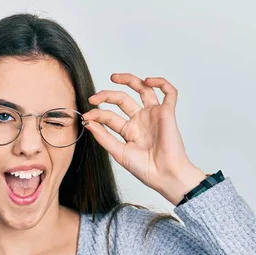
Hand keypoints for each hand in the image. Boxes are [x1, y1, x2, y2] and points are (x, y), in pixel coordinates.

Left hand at [82, 73, 206, 204]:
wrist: (164, 175)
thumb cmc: (144, 169)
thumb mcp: (118, 152)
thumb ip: (103, 136)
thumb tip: (88, 122)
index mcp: (128, 130)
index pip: (109, 116)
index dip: (97, 114)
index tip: (86, 117)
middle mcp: (140, 120)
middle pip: (122, 99)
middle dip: (107, 95)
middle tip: (94, 98)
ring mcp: (153, 115)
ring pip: (143, 89)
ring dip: (129, 80)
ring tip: (114, 78)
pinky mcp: (167, 113)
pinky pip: (169, 93)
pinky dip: (161, 83)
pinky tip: (148, 81)